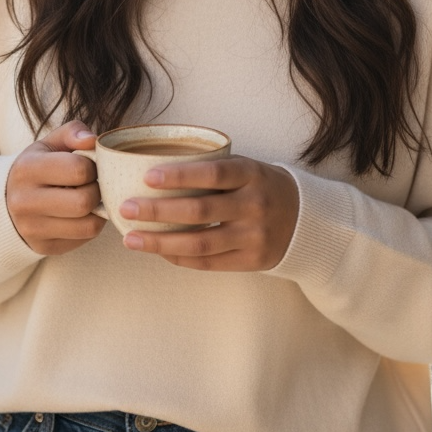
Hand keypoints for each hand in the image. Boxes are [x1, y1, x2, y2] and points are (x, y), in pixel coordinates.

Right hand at [6, 120, 104, 255]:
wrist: (8, 200)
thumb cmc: (39, 166)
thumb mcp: (50, 143)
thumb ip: (72, 132)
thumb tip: (92, 140)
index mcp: (27, 169)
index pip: (78, 170)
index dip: (93, 167)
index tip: (89, 167)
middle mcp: (24, 201)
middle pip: (83, 201)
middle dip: (97, 191)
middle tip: (93, 185)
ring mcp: (32, 228)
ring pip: (88, 225)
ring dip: (98, 211)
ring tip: (90, 199)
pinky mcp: (43, 247)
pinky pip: (84, 239)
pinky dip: (90, 225)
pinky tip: (82, 214)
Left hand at [119, 155, 298, 271]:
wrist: (305, 219)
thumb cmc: (261, 186)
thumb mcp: (246, 167)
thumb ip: (211, 169)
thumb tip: (154, 170)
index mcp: (252, 174)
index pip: (212, 174)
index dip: (179, 175)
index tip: (147, 177)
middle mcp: (254, 205)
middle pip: (199, 211)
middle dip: (158, 211)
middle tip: (126, 208)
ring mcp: (253, 236)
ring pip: (200, 243)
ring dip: (160, 241)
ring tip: (130, 238)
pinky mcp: (251, 261)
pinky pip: (208, 263)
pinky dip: (179, 257)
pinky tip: (157, 250)